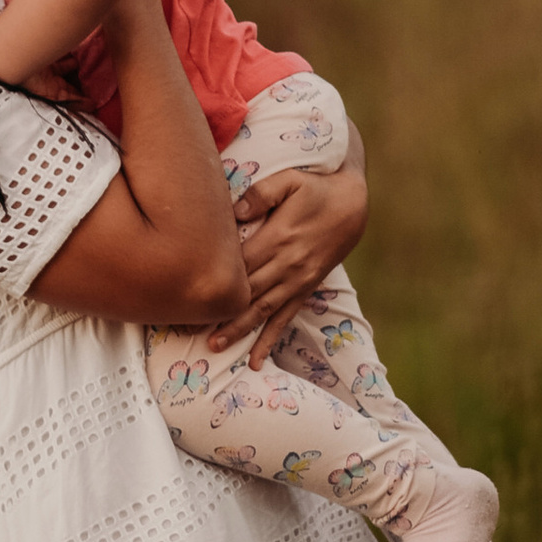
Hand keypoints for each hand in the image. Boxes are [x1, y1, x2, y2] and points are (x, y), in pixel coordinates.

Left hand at [206, 155, 369, 367]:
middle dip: (220, 312)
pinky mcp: (305, 289)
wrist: (353, 205)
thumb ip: (261, 193)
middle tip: (189, 330)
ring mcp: (297, 281)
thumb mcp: (290, 181)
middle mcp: (287, 265)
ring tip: (214, 347)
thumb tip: (236, 212)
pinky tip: (255, 360)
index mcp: (278, 238)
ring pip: (263, 311)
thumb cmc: (316, 188)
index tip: (190, 292)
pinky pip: (285, 318)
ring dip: (239, 330)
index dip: (216, 279)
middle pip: (247, 293)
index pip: (240, 264)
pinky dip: (269, 340)